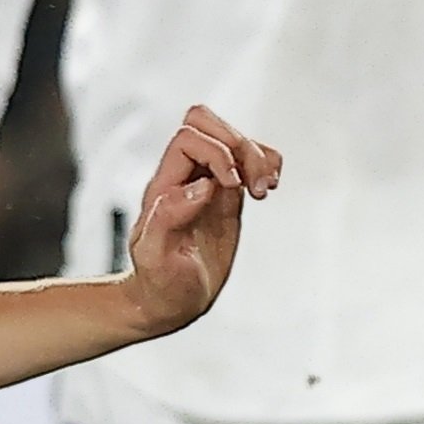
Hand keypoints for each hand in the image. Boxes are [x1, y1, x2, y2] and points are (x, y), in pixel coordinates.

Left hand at [121, 106, 281, 337]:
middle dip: (239, 146)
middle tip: (251, 186)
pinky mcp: (228, 196)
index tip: (231, 187)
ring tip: (264, 191)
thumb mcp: (155, 258)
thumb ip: (168, 217)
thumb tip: (200, 186)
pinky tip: (268, 189)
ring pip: (233, 137)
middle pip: (207, 123)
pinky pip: (250, 161)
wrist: (169, 301)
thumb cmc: (159, 283)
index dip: (217, 153)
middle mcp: (185, 177)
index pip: (189, 138)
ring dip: (258, 156)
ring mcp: (208, 184)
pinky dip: (268, 165)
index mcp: (164, 186)